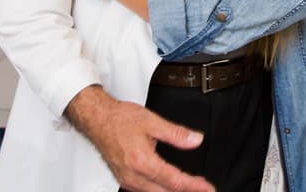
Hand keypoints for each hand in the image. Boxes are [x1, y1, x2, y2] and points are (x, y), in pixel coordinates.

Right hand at [66, 86, 213, 191]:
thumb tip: (195, 140)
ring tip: (189, 187)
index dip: (194, 186)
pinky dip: (158, 191)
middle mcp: (134, 176)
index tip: (208, 188)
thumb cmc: (120, 119)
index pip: (174, 181)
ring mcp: (127, 180)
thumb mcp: (152, 121)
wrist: (97, 119)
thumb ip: (176, 134)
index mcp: (143, 162)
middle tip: (203, 188)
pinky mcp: (123, 179)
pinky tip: (167, 186)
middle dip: (186, 191)